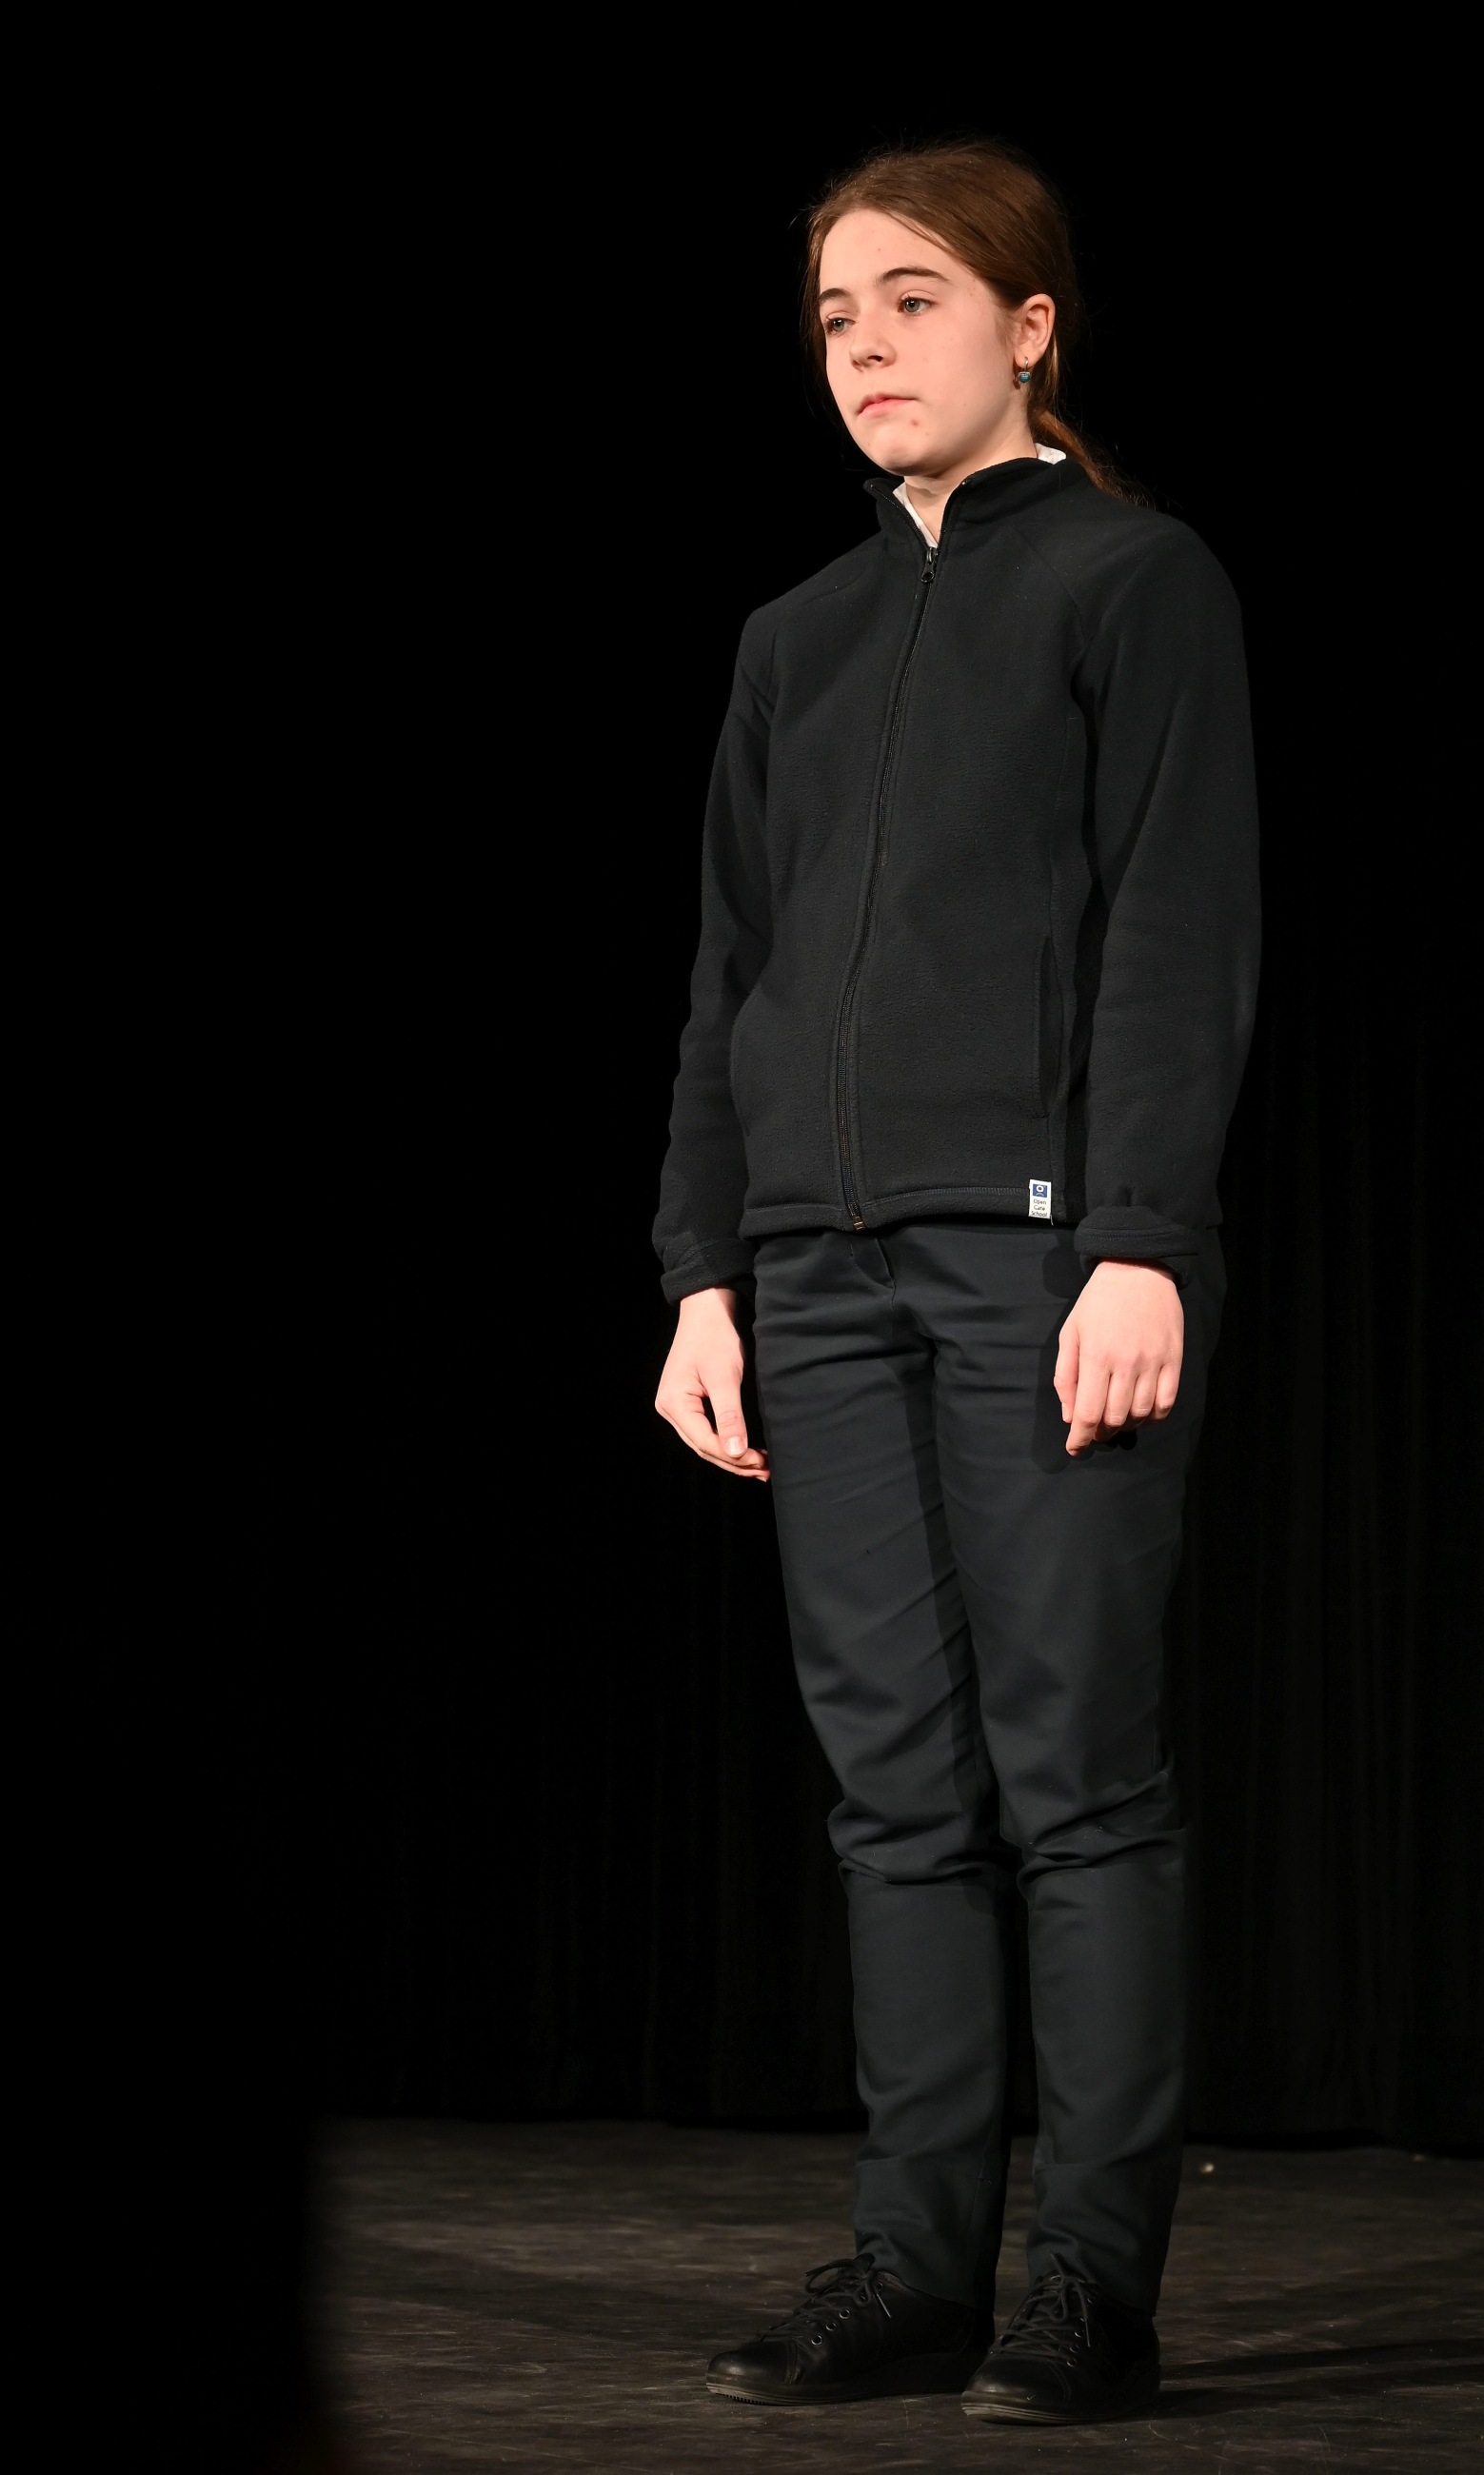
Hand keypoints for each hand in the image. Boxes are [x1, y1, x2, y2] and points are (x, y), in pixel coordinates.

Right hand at [655, 1288, 770, 1480]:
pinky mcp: (689, 1404)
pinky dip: (727, 1443)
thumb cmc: (715, 1337)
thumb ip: (730, 1416)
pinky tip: (746, 1453)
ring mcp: (677, 1408)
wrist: (708, 1311)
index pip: (704, 1441)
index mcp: (673, 1403)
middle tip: (766, 1471)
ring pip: (705, 1443)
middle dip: (735, 1462)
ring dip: (732, 1457)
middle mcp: (669, 1409)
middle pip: (703, 1447)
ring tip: (761, 1467)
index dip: (733, 1456)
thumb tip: (736, 1452)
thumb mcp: (725, 1376)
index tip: (760, 1462)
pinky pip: (706, 1432)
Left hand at [1054, 1260, 1182, 1454]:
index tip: (1075, 1449)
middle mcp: (1126, 1363)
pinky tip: (1142, 1412)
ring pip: (1141, 1414)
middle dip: (1100, 1433)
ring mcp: (1153, 1362)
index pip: (1088, 1413)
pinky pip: (1167, 1402)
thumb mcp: (1071, 1333)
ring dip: (1126, 1425)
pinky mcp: (1174, 1359)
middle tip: (1094, 1430)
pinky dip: (1154, 1416)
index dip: (1080, 1438)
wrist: (1137, 1270)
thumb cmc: (1098, 1303)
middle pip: (1115, 1418)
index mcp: (1095, 1356)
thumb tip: (1070, 1416)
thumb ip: (1067, 1377)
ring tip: (1116, 1419)